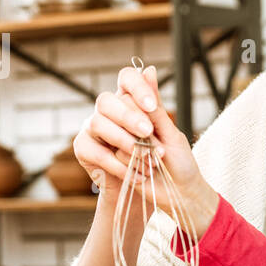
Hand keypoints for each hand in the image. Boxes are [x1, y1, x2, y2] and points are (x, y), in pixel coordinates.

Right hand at [73, 63, 218, 232]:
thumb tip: (149, 70)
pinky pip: (97, 152)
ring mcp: (98, 132)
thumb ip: (155, 106)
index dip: (136, 88)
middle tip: (148, 134)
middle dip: (129, 117)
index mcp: (135, 103)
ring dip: (126, 143)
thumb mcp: (170, 134)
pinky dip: (120, 164)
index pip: (126, 79)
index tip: (151, 106)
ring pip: (98, 123)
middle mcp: (114, 113)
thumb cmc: (175, 162)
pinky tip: (139, 175)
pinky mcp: (89, 152)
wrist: (172, 196)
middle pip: (107, 101)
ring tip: (149, 161)